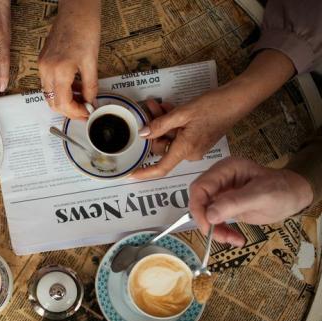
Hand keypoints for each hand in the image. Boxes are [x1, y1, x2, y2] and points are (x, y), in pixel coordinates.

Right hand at [38, 0, 100, 118]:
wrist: (76, 11)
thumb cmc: (85, 30)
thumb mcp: (91, 61)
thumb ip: (90, 86)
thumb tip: (90, 102)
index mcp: (59, 71)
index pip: (63, 104)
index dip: (75, 113)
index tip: (86, 114)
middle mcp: (46, 70)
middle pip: (53, 103)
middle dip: (68, 110)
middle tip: (84, 110)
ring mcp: (42, 66)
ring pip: (49, 95)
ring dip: (64, 101)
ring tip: (82, 97)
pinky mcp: (43, 61)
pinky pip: (48, 83)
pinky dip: (60, 89)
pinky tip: (74, 86)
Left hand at [132, 49, 296, 179]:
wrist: (237, 100)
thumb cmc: (212, 105)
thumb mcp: (183, 112)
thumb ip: (160, 124)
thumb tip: (143, 134)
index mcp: (185, 150)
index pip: (162, 168)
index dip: (145, 173)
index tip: (130, 174)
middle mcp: (190, 153)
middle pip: (163, 147)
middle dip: (154, 128)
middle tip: (149, 107)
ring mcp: (195, 147)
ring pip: (170, 138)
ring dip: (162, 123)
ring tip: (156, 104)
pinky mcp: (198, 141)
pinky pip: (179, 135)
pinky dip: (172, 124)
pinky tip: (168, 108)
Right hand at [189, 157, 312, 246]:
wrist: (295, 196)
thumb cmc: (282, 190)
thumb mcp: (261, 196)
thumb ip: (234, 203)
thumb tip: (209, 215)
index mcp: (225, 170)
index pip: (200, 187)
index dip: (198, 207)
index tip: (207, 226)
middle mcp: (219, 180)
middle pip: (199, 201)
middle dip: (205, 221)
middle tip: (217, 236)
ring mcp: (221, 193)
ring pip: (205, 214)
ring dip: (214, 230)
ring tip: (231, 240)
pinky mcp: (225, 206)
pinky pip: (214, 220)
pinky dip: (221, 232)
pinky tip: (236, 239)